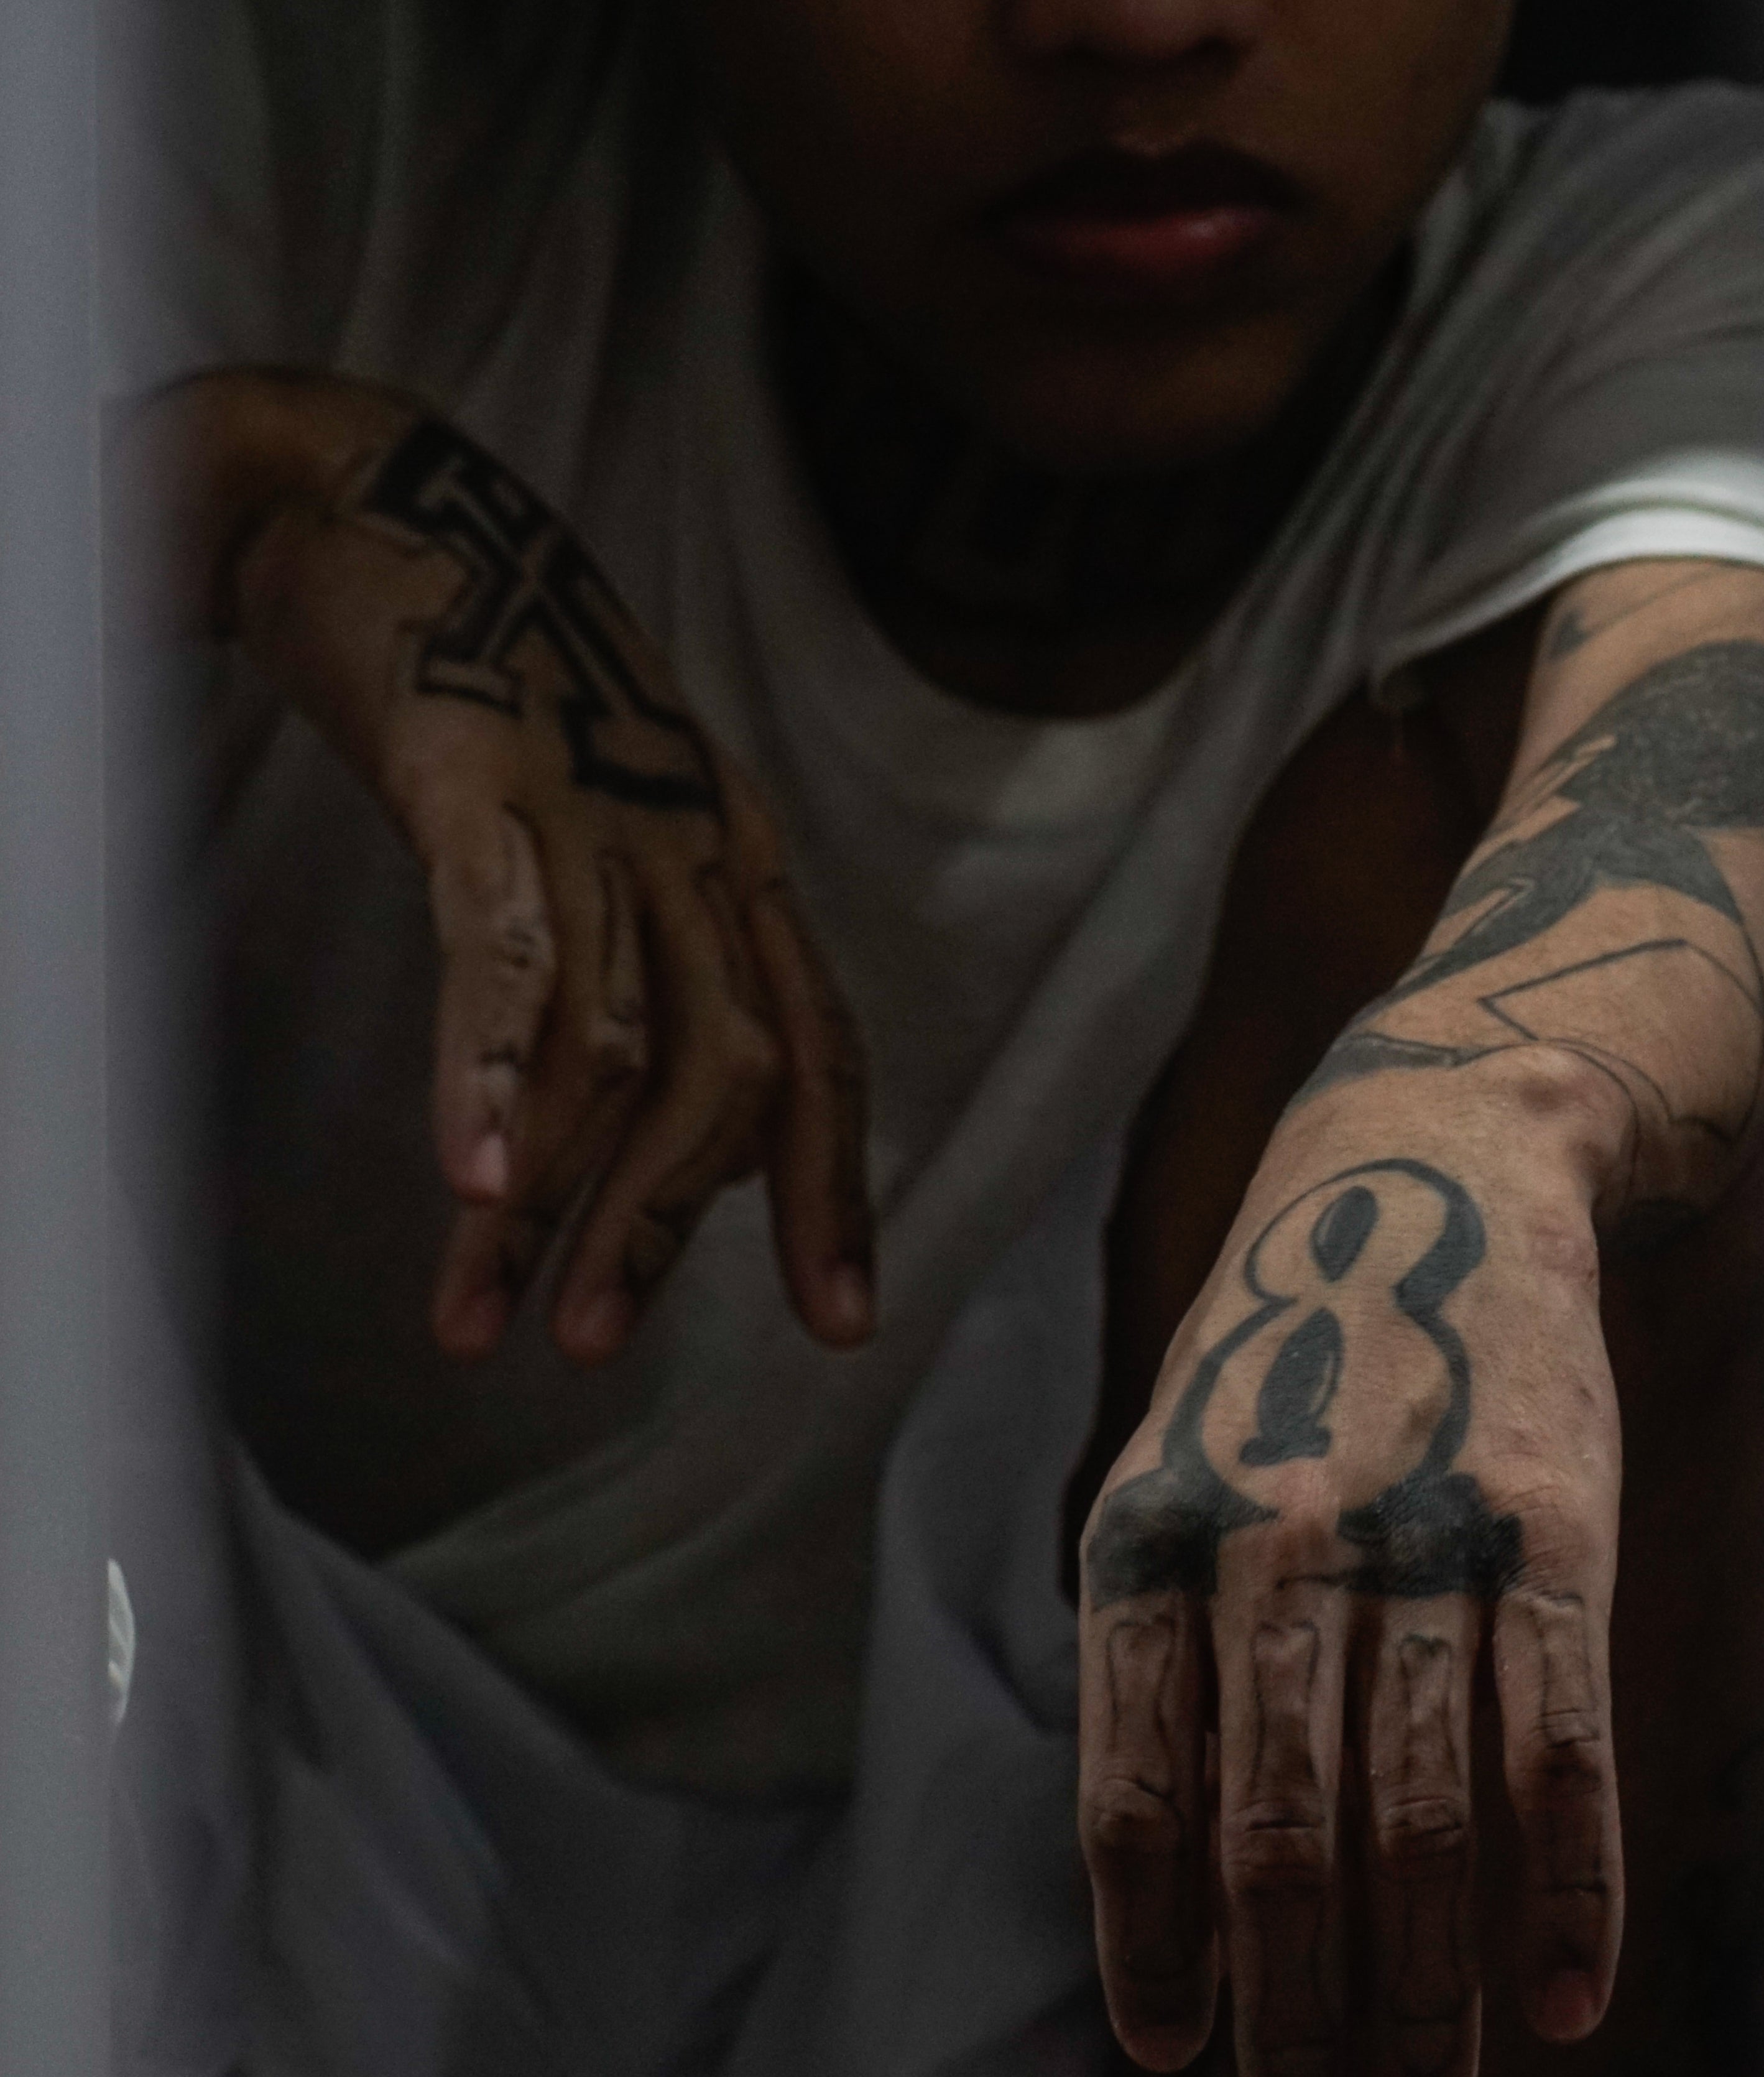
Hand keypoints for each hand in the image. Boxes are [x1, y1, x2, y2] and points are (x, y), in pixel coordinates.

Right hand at [176, 383, 874, 1363]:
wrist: (369, 487)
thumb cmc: (470, 678)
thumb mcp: (572, 823)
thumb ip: (606, 951)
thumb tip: (599, 1118)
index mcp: (727, 853)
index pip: (818, 1045)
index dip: (834, 1187)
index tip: (841, 1321)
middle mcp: (691, 838)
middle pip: (732, 1070)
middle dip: (670, 1226)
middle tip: (592, 1349)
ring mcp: (595, 806)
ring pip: (621, 1040)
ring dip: (566, 1194)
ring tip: (497, 1318)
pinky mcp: (484, 780)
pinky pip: (511, 952)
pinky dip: (500, 1074)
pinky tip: (477, 1183)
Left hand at [1075, 1074, 1625, 2076]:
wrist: (1430, 1164)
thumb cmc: (1288, 1351)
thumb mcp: (1171, 1466)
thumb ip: (1160, 1648)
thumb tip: (1167, 1879)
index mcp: (1148, 1542)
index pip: (1133, 1799)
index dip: (1155, 1953)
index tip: (1183, 2067)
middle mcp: (1273, 1549)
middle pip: (1278, 1841)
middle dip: (1296, 2021)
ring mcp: (1420, 1540)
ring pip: (1417, 1820)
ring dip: (1423, 1997)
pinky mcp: (1556, 1529)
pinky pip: (1558, 1746)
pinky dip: (1563, 1889)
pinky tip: (1566, 1995)